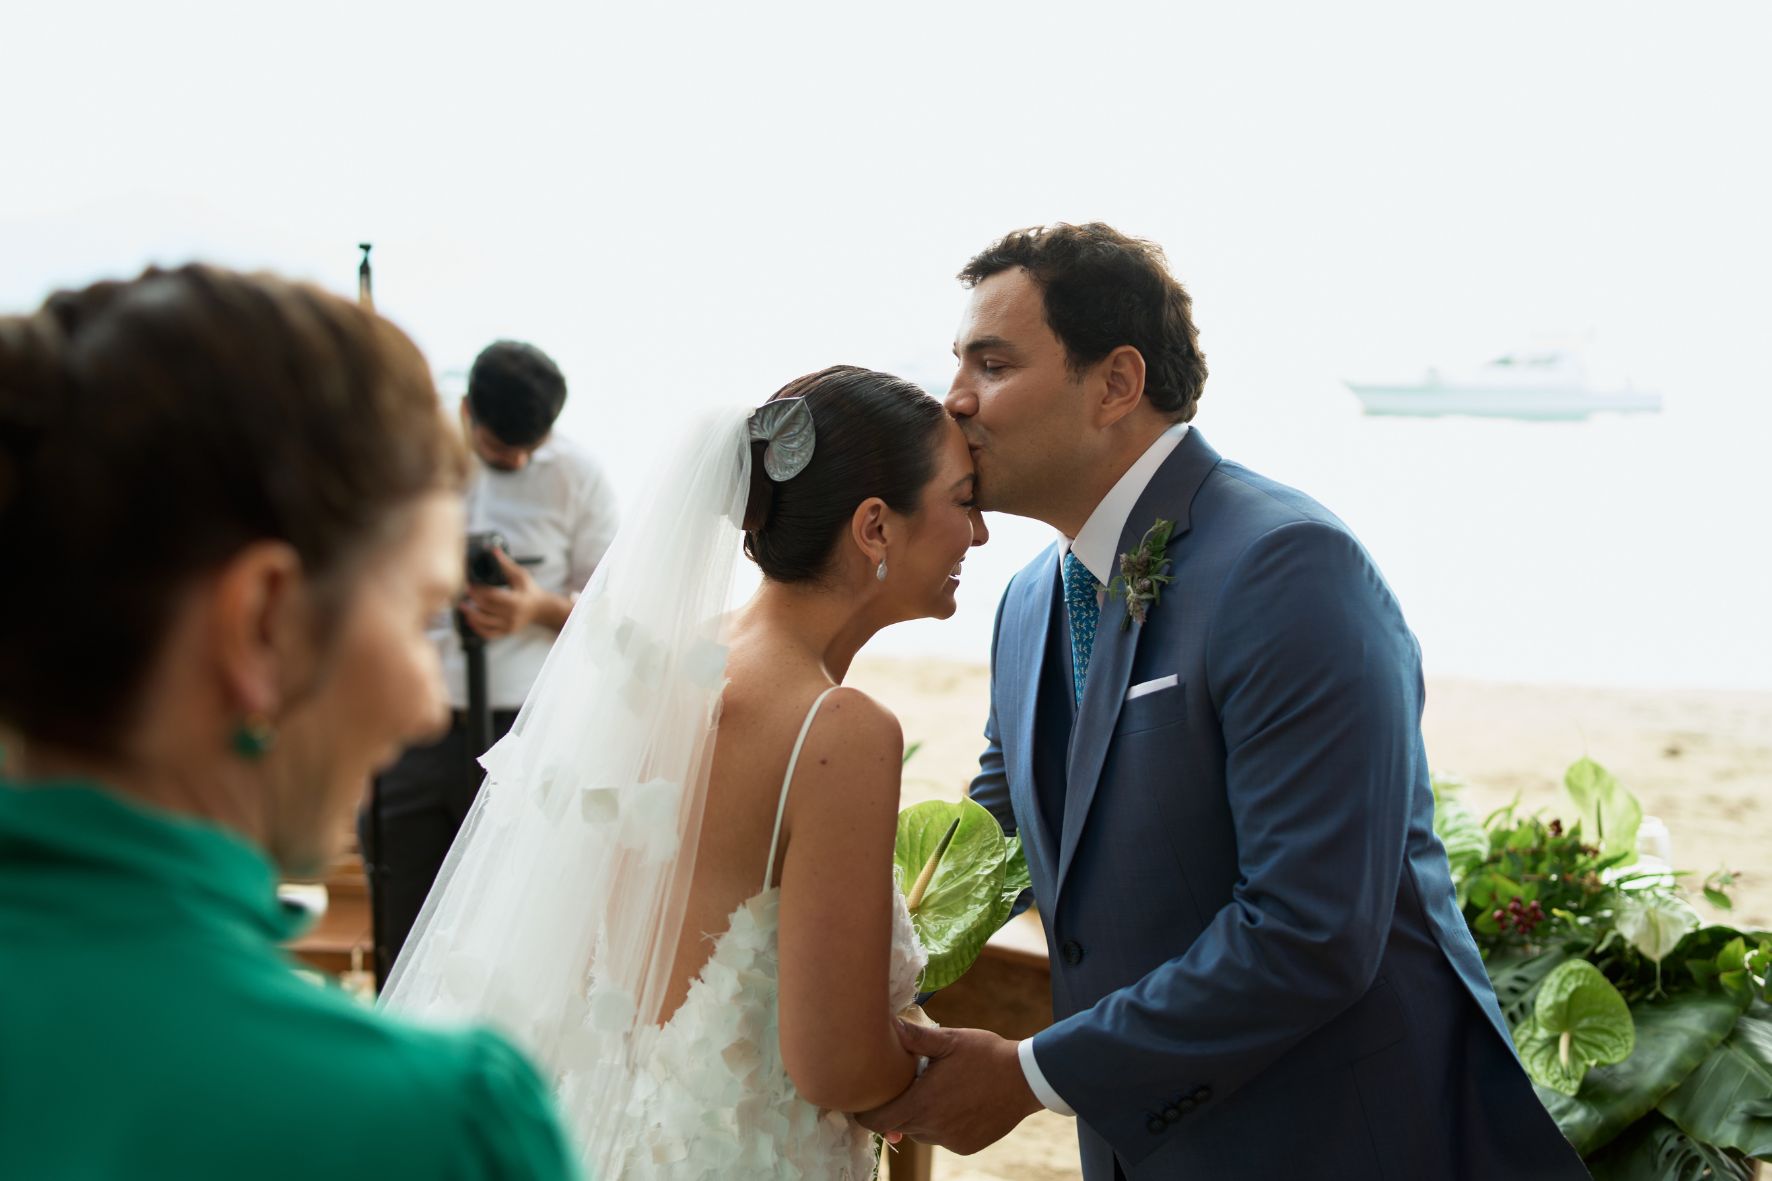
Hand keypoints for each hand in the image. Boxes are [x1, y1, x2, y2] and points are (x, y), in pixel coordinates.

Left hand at [460, 549, 546, 638]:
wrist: (540, 608)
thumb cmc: (529, 590)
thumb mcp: (520, 575)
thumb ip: (505, 563)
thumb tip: (493, 549)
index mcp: (516, 601)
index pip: (492, 596)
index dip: (478, 590)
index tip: (469, 584)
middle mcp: (512, 616)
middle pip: (486, 608)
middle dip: (472, 599)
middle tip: (463, 591)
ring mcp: (508, 626)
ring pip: (484, 623)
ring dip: (471, 614)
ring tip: (463, 606)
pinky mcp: (505, 632)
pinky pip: (488, 633)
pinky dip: (477, 628)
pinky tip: (470, 619)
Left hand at [857, 1021, 1042, 1155]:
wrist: (1027, 1080)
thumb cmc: (986, 1055)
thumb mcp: (950, 1040)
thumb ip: (915, 1038)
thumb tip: (888, 1024)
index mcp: (923, 1103)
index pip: (877, 1121)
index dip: (865, 1114)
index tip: (863, 1101)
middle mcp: (933, 1128)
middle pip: (898, 1126)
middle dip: (896, 1109)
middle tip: (907, 1085)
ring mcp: (951, 1140)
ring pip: (920, 1132)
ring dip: (920, 1116)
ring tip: (935, 1090)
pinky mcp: (966, 1147)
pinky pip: (942, 1138)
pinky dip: (941, 1124)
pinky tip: (955, 1103)